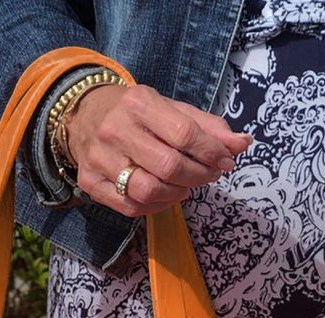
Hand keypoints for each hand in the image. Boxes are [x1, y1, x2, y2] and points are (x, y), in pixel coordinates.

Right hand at [64, 83, 251, 216]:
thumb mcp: (170, 109)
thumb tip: (242, 144)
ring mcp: (100, 159)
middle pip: (168, 165)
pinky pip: (130, 206)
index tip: (225, 160)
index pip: (184, 133)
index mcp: (139, 103)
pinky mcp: (90, 182)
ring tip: (185, 186)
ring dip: (176, 194)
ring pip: (148, 190)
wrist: (82, 116)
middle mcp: (116, 129)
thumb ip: (206, 126)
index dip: (211, 152)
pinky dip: (156, 206)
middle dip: (198, 175)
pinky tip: (164, 196)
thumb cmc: (135, 115)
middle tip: (209, 175)